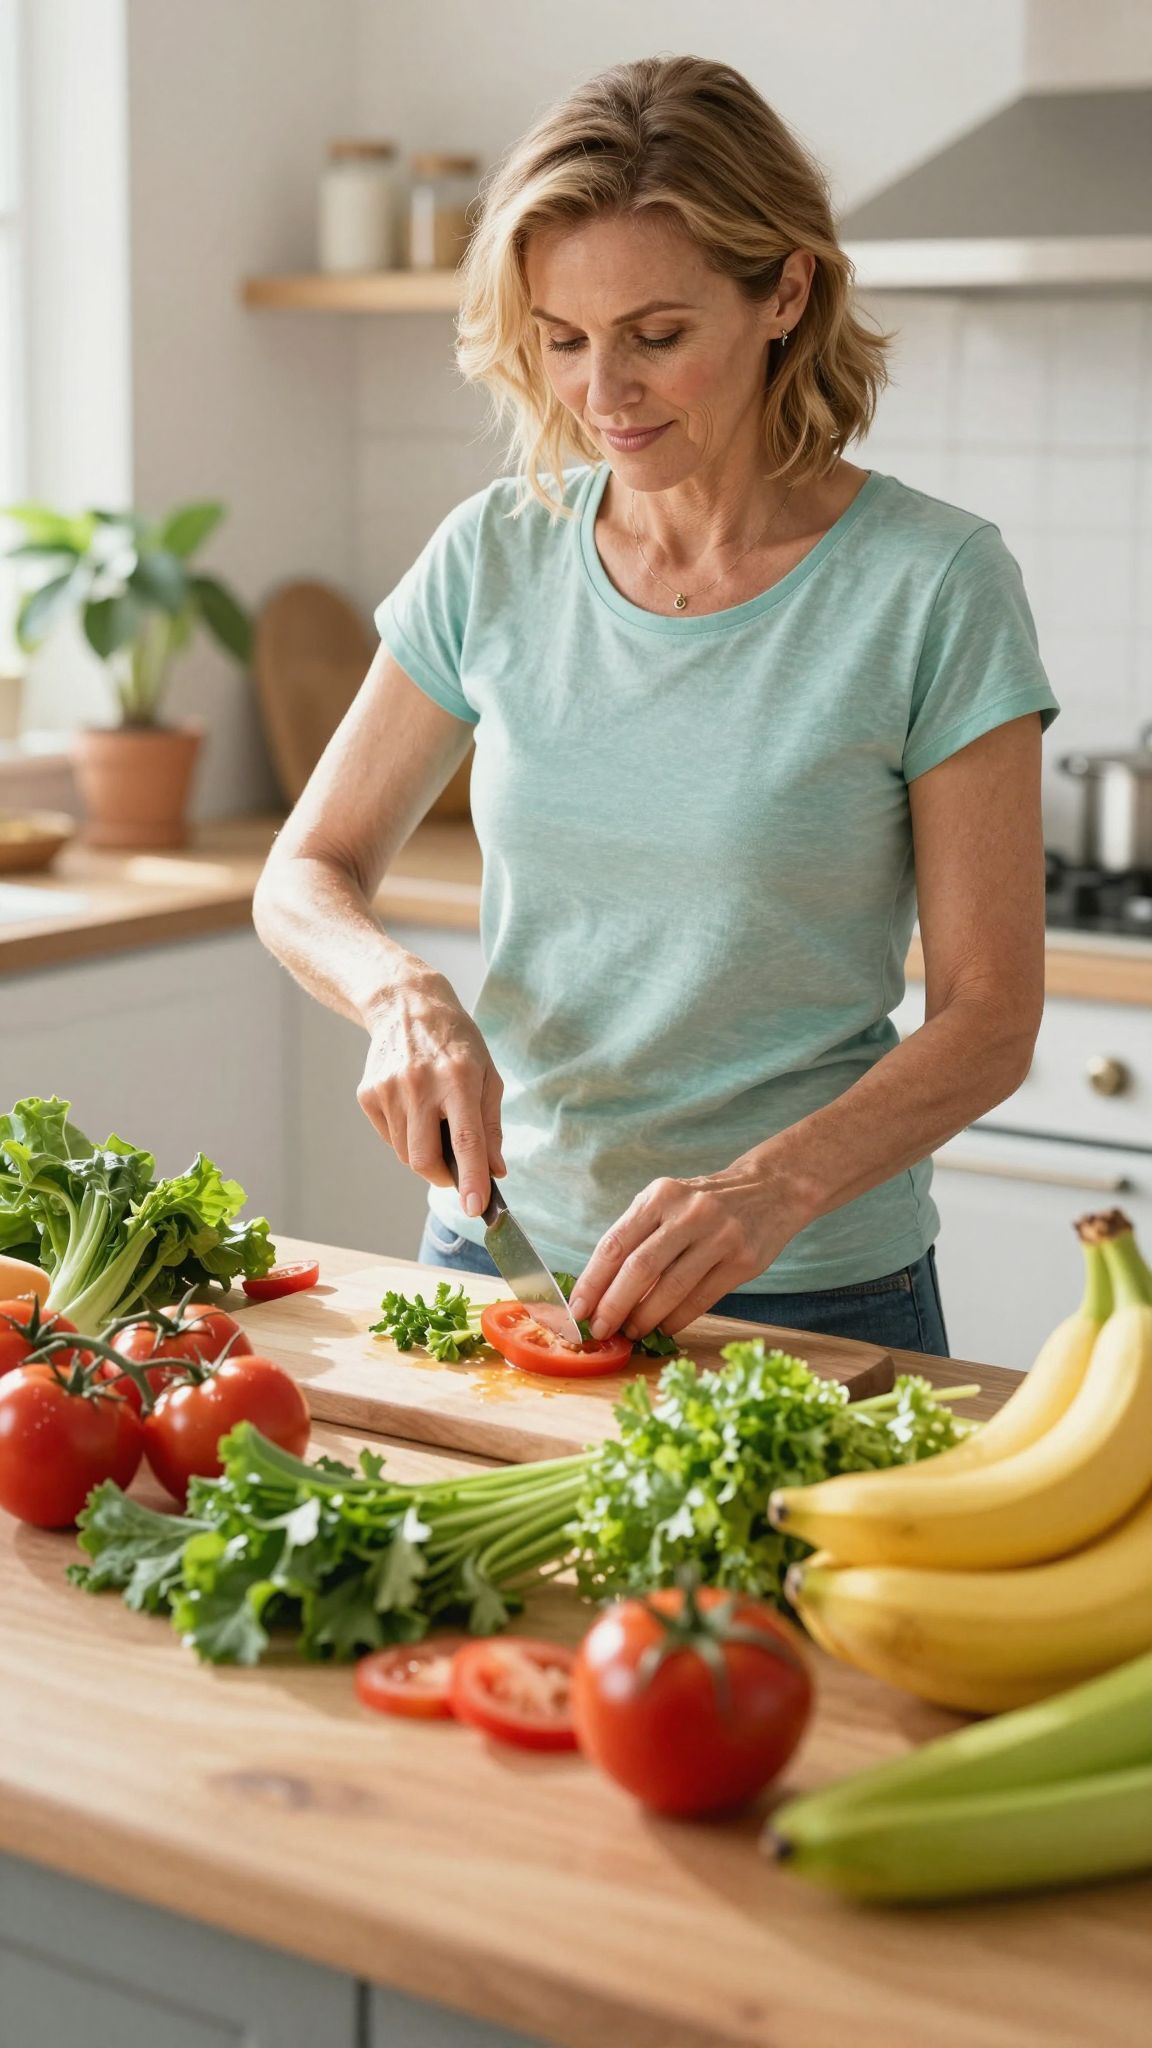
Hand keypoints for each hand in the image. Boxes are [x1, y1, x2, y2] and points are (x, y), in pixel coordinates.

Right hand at [357, 971, 504, 1216]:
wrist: (405, 1005)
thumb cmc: (456, 1042)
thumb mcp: (488, 1075)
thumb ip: (492, 1126)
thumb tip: (494, 1172)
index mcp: (458, 1078)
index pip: (465, 1141)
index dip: (470, 1179)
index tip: (474, 1208)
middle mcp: (420, 1085)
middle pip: (424, 1159)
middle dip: (443, 1177)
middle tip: (456, 1171)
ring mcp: (388, 1090)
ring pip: (405, 1154)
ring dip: (425, 1155)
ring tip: (435, 1123)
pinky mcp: (368, 1094)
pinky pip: (389, 1137)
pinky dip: (405, 1137)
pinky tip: (414, 1108)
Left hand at [567, 1163, 798, 1339]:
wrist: (769, 1190)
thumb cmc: (702, 1204)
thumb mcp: (667, 1202)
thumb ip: (636, 1236)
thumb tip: (599, 1288)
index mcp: (660, 1196)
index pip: (615, 1244)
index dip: (593, 1281)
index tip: (578, 1309)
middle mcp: (688, 1213)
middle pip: (640, 1268)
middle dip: (614, 1305)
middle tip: (600, 1328)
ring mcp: (719, 1236)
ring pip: (671, 1288)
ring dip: (645, 1317)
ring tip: (630, 1332)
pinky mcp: (742, 1260)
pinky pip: (701, 1299)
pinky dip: (677, 1319)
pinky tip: (663, 1328)